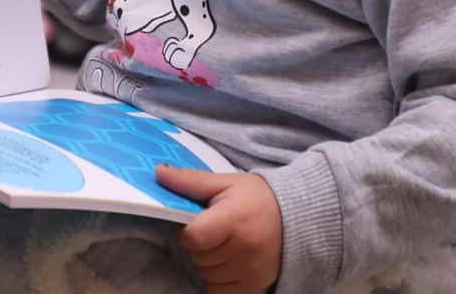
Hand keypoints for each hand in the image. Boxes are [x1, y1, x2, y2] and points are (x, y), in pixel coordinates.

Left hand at [157, 166, 281, 292]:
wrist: (297, 217)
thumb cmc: (256, 197)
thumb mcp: (225, 182)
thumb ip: (190, 181)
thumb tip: (158, 172)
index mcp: (233, 220)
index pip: (193, 236)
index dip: (189, 229)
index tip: (200, 220)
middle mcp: (243, 250)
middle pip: (197, 256)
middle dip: (199, 244)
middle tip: (216, 229)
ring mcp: (249, 272)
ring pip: (205, 274)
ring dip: (208, 261)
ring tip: (225, 243)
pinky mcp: (253, 287)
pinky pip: (218, 290)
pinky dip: (217, 279)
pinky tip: (228, 261)